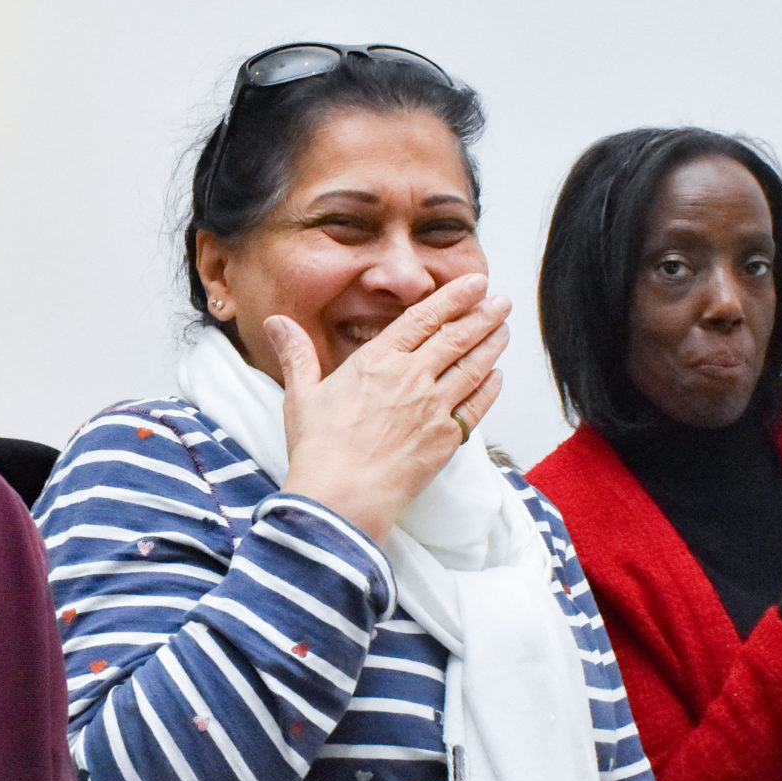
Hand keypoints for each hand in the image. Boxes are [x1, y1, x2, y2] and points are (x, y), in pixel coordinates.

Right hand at [269, 275, 509, 543]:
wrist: (341, 497)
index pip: (424, 319)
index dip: (453, 298)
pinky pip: (477, 407)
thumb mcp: (301, 394)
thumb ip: (297, 354)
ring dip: (492, 345)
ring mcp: (434, 407)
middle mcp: (412, 378)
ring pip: (473, 367)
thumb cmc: (318, 449)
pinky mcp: (446, 438)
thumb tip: (276, 322)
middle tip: (502, 301)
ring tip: (505, 330)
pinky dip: (490, 388)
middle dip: (483, 315)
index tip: (474, 283)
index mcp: (378, 361)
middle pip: (457, 337)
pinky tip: (497, 377)